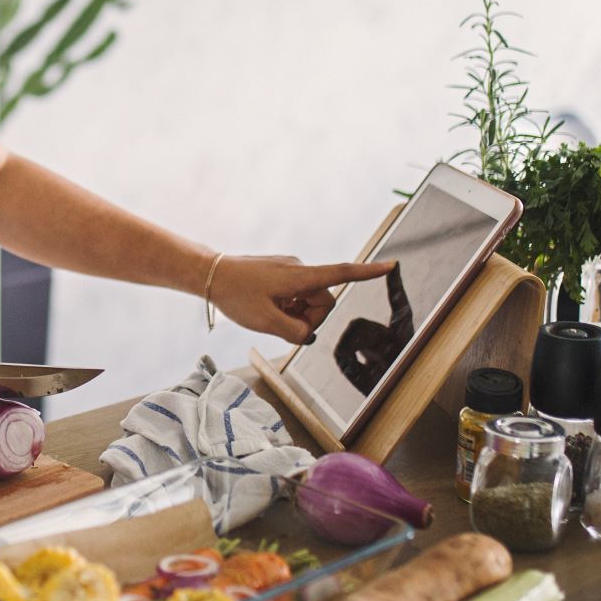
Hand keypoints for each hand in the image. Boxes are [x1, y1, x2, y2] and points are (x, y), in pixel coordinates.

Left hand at [206, 255, 397, 345]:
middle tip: (280, 323)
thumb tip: (307, 335)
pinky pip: (295, 295)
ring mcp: (290, 270)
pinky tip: (266, 307)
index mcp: (299, 277)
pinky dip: (286, 306)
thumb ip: (294, 332)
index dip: (367, 273)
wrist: (209, 274)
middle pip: (323, 301)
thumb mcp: (265, 322)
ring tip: (269, 313)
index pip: (340, 274)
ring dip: (295, 313)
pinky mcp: (281, 273)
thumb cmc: (235, 295)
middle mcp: (299, 269)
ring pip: (308, 301)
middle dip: (308, 318)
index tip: (390, 266)